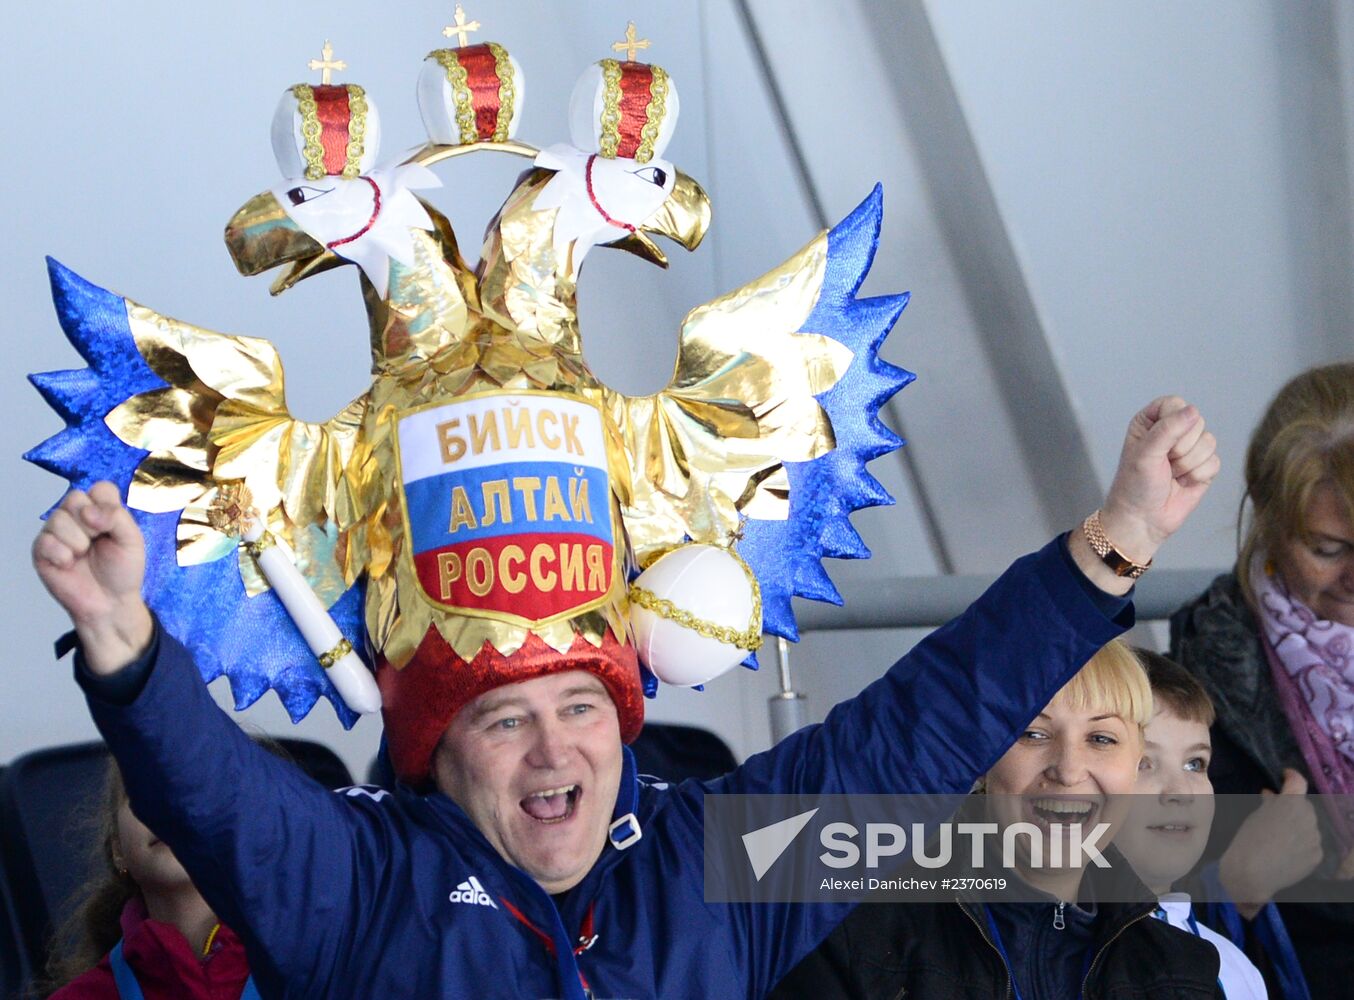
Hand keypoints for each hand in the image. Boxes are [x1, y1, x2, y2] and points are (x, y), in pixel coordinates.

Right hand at [32, 481, 152, 674]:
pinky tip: (70, 565)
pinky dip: (63, 555)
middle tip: (98, 543)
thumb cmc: (122, 570)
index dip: (107, 505)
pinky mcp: (42, 550)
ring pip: (59, 518)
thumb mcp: (132, 540)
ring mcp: (57, 532)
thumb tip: (88, 511)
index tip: (112, 526)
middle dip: (91, 524)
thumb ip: (116, 517)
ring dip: (78, 542)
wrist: (110, 602)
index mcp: (100, 510)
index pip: (100, 488)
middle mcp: (76, 516)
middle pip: (75, 498)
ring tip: (84, 556)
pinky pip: (46, 541)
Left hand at [1070, 397, 1218, 593]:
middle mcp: (1172, 431)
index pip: (1175, 404)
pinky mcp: (1203, 466)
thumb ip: (1168, 429)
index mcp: (1151, 421)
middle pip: (1196, 422)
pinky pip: (1215, 461)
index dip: (1173, 423)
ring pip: (1209, 442)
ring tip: (1170, 475)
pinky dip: (1198, 475)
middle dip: (1181, 448)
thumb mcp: (1145, 454)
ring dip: (1188, 464)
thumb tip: (1193, 412)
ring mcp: (1189, 449)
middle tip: (1163, 464)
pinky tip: (1183, 483)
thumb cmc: (1135, 486)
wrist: (1143, 520)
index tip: (1158, 444)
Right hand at [1219, 768, 1322, 917]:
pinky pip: (1311, 843)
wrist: (1252, 874)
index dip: (1291, 776)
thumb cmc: (1247, 840)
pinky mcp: (1317, 855)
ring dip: (1298, 825)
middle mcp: (1308, 817)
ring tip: (1280, 837)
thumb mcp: (1255, 816)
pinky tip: (1287, 851)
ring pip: (1309, 825)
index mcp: (1291, 803)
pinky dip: (1301, 843)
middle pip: (1304, 805)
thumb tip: (1271, 795)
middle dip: (1293, 806)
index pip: (1298, 781)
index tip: (1285, 775)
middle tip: (1276, 814)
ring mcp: (1315, 838)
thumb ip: (1269, 804)